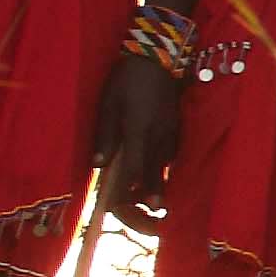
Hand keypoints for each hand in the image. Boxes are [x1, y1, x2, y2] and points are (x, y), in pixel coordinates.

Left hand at [92, 52, 184, 227]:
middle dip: (150, 203)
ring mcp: (171, 135)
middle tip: (150, 220)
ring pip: (164, 171)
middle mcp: (158, 139)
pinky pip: (170, 159)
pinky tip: (157, 179)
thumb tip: (98, 165)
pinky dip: (162, 173)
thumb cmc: (127, 78)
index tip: (118, 209)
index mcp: (138, 132)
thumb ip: (104, 135)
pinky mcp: (177, 131)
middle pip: (154, 180)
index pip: (132, 172)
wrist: (159, 56)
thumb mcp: (108, 103)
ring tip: (153, 208)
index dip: (125, 194)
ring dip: (156, 190)